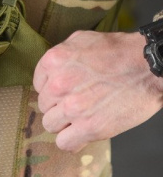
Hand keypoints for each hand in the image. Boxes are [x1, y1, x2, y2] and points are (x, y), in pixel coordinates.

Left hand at [33, 30, 162, 152]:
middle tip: (76, 102)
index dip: (51, 88)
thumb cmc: (117, 51)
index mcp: (54, 60)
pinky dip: (71, 140)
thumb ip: (61, 55)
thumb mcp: (80, 40)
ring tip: (80, 117)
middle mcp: (58, 84)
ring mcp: (72, 107)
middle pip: (44, 105)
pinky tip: (81, 133)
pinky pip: (64, 143)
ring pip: (50, 125)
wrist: (145, 67)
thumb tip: (52, 69)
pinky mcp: (89, 127)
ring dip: (63, 123)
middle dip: (57, 105)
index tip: (64, 91)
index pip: (38, 84)